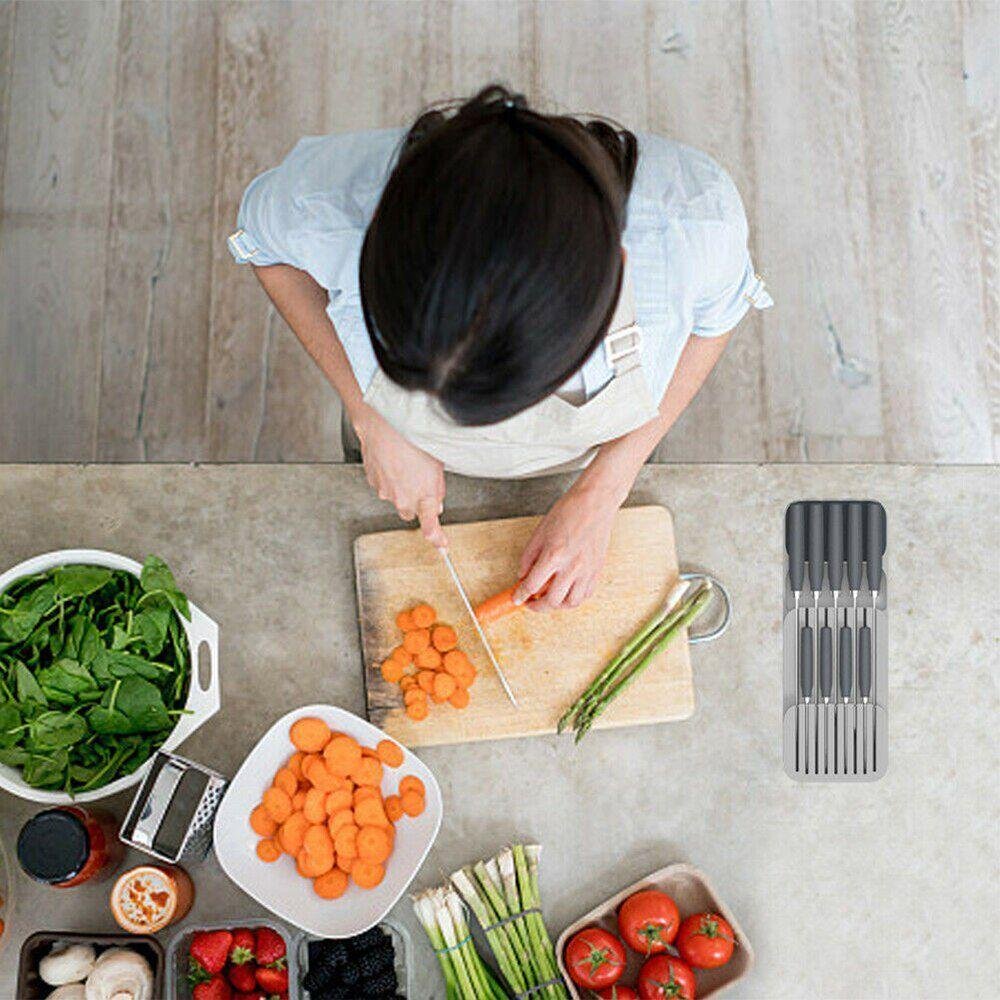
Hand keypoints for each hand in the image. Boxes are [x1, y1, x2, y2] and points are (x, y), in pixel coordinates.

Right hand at [353, 404, 446, 546]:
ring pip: (396, 496)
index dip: (437, 539)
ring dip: (401, 485)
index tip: (442, 546)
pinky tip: (393, 459)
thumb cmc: (413, 440)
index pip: (431, 526)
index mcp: (424, 495)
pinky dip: (388, 476)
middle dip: (416, 501)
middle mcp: (403, 498)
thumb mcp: (437, 465)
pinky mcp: (373, 482)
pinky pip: (383, 484)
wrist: (385, 425)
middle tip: (420, 480)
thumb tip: (436, 504)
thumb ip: (437, 490)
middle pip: (411, 510)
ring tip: (406, 462)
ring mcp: (386, 492)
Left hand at [514, 482, 619, 610]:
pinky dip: (574, 599)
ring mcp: (587, 570)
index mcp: (554, 555)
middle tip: (531, 602)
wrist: (595, 502)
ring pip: (571, 603)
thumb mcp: (540, 532)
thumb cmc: (568, 511)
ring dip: (557, 606)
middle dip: (537, 606)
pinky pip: (586, 595)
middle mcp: (572, 567)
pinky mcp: (597, 570)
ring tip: (549, 599)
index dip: (521, 595)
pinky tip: (566, 592)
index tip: (517, 598)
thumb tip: (523, 576)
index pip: (532, 585)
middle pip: (551, 601)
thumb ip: (528, 557)